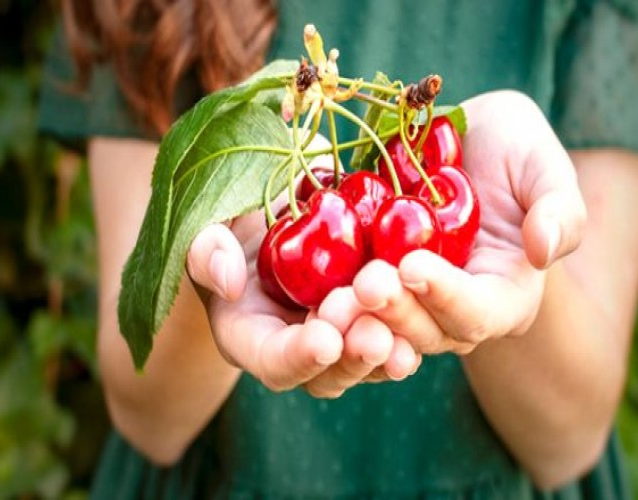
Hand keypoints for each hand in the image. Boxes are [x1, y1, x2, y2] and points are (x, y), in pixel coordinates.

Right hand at [184, 138, 420, 397]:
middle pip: (328, 375)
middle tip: (374, 331)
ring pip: (370, 363)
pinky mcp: (377, 313)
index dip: (297, 357)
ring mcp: (342, 331)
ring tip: (406, 332)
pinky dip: (417, 323)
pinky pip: (402, 331)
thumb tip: (229, 282)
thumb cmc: (238, 205)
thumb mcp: (211, 217)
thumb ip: (206, 249)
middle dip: (353, 356)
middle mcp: (299, 343)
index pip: (270, 361)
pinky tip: (431, 304)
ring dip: (390, 350)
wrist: (285, 191)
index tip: (324, 338)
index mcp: (250, 330)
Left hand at [332, 90, 586, 354]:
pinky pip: (352, 303)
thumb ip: (561, 208)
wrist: (461, 139)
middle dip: (397, 312)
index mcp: (505, 293)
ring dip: (360, 318)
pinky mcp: (373, 281)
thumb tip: (545, 251)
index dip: (449, 297)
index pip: (480, 313)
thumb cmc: (512, 149)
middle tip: (365, 284)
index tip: (414, 266)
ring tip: (333, 297)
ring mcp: (411, 301)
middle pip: (428, 332)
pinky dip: (332, 301)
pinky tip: (310, 288)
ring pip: (385, 327)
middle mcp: (456, 309)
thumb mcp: (543, 164)